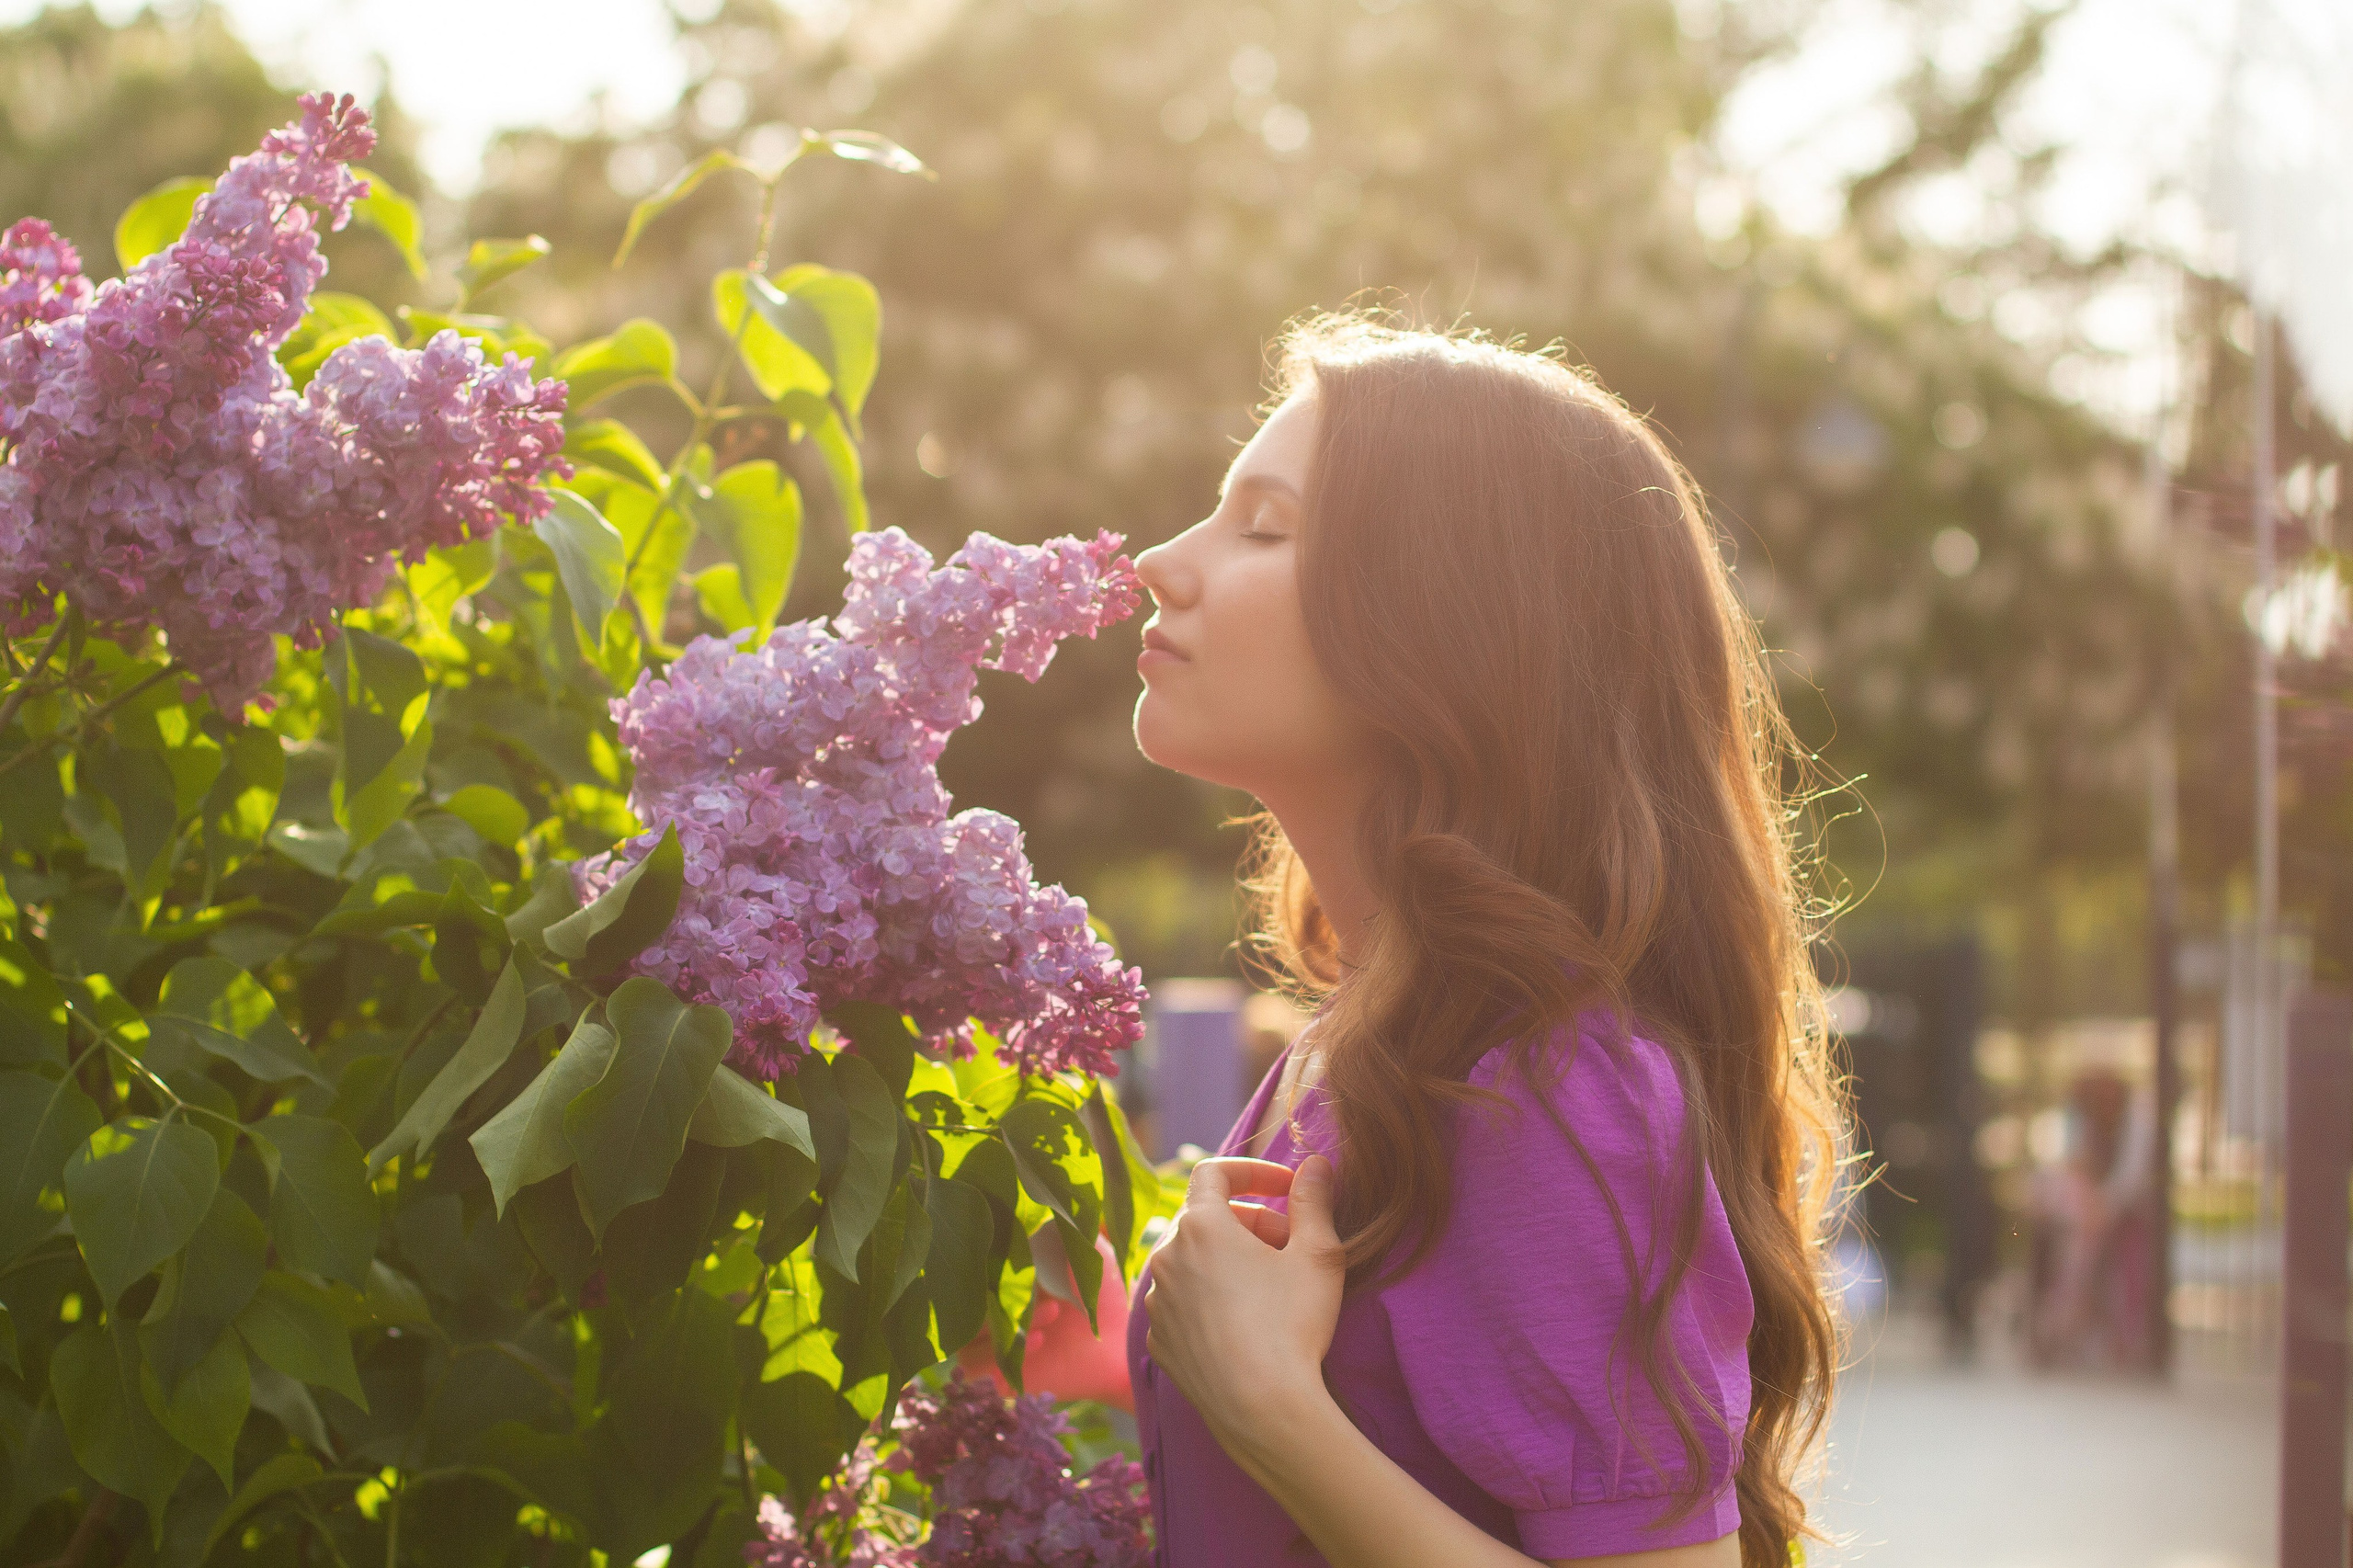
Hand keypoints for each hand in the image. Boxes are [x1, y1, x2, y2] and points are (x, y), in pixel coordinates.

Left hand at [1142, 1153, 1344, 1448]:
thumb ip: (1313, 1200)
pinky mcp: (1159, 1341)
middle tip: (1291, 1246)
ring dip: (1229, 1260)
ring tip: (1270, 1287)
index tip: (1288, 1187)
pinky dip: (1211, 1298)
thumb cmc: (1293, 1326)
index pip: (1215, 1172)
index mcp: (1200, 1226)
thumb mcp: (1318, 1255)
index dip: (1254, 1171)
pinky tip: (1246, 1324)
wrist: (1263, 1410)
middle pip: (1207, 1218)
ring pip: (1192, 1261)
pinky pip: (1183, 1302)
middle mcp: (1166, 1258)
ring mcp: (1158, 1302)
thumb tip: (1316, 1164)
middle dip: (1251, 1221)